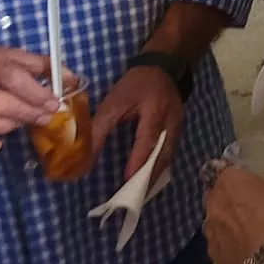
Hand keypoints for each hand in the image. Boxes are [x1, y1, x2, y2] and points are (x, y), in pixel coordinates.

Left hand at [91, 63, 183, 181]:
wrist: (163, 67)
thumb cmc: (136, 83)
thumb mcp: (114, 101)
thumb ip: (101, 126)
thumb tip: (85, 153)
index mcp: (155, 112)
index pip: (146, 141)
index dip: (138, 161)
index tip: (127, 180)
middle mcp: (171, 122)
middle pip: (163, 154)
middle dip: (150, 176)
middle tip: (136, 196)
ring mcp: (177, 126)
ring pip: (168, 156)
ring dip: (156, 174)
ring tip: (142, 192)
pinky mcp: (177, 130)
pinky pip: (170, 152)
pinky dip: (160, 166)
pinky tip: (150, 177)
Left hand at [202, 166, 263, 263]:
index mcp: (229, 179)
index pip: (221, 169)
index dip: (234, 176)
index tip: (245, 181)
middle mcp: (213, 202)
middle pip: (214, 195)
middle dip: (227, 198)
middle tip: (247, 204)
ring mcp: (209, 229)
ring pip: (213, 220)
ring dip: (224, 221)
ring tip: (245, 229)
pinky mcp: (212, 252)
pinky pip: (217, 242)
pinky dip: (227, 243)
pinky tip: (243, 247)